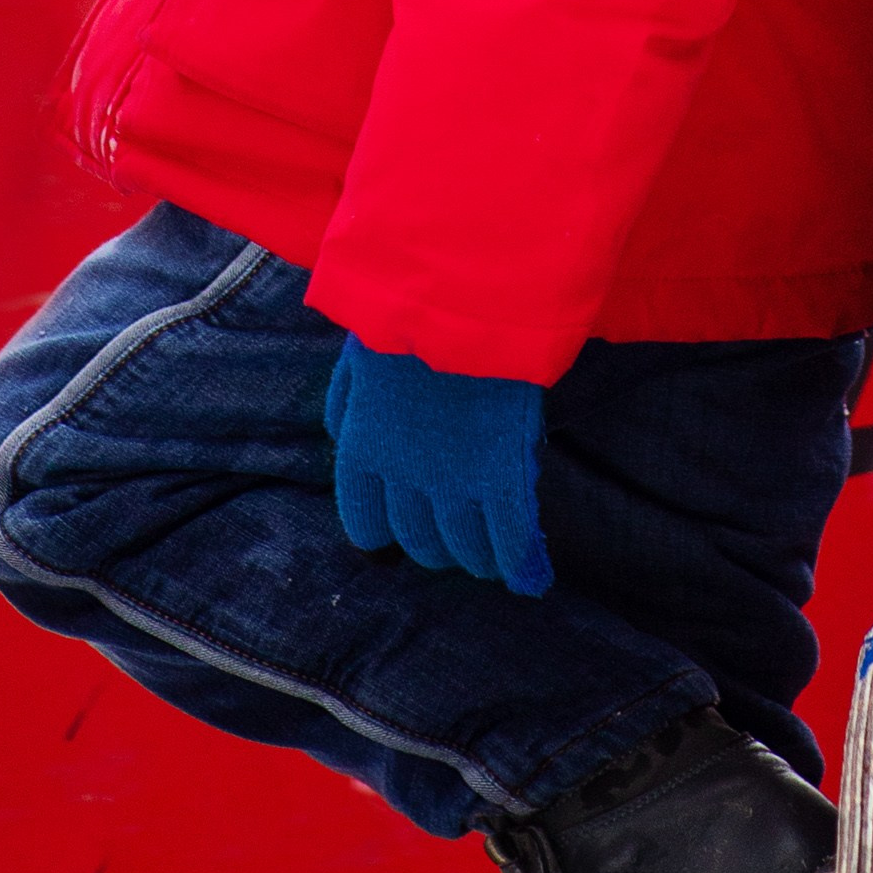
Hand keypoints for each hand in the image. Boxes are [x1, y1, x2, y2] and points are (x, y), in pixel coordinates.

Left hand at [324, 335, 551, 595]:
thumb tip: (340, 435)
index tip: (398, 538)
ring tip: (493, 559)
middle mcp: (404, 477)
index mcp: (363, 449)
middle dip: (438, 548)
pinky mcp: (503, 473)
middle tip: (457, 543)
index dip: (385, 536)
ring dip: (479, 559)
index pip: (366, 523)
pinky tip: (532, 578)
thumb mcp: (356, 357)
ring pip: (465, 547)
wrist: (461, 294)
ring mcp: (456, 479)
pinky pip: (511, 536)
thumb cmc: (407, 314)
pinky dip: (522, 563)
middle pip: (420, 541)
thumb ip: (345, 404)